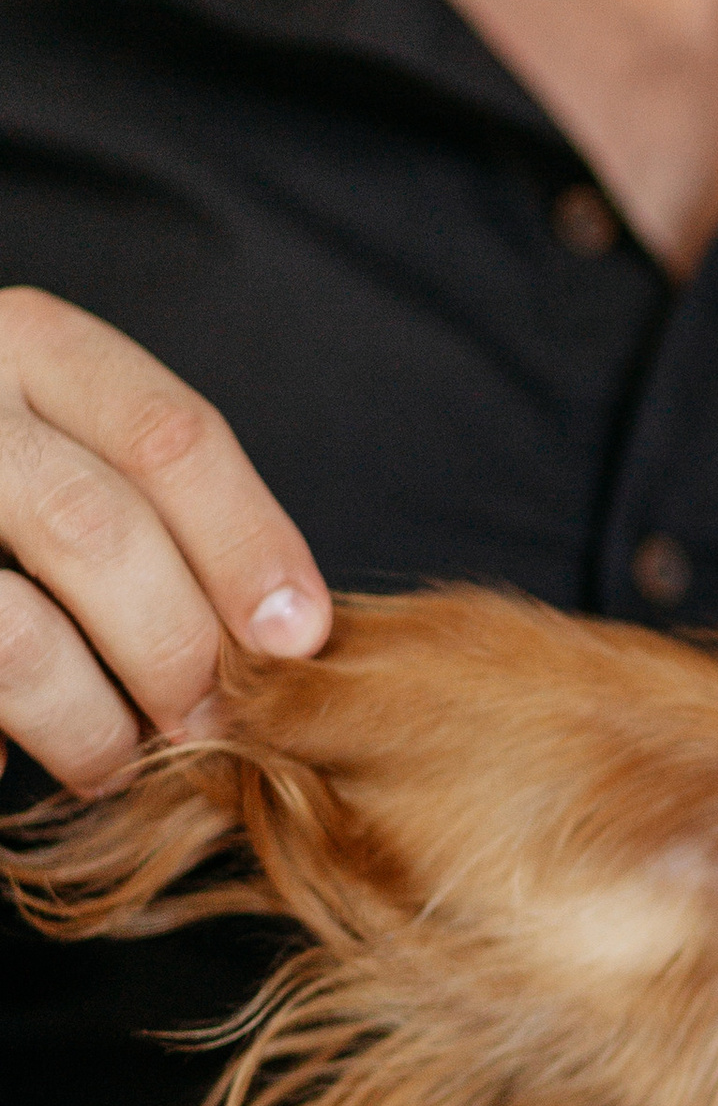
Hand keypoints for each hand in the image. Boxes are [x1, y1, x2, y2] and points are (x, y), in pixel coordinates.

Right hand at [0, 289, 329, 790]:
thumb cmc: (8, 481)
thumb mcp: (69, 441)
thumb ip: (156, 507)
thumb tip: (280, 638)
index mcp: (30, 343)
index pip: (170, 436)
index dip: (249, 543)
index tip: (300, 637)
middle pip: (98, 529)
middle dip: (174, 650)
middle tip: (211, 725)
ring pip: (14, 634)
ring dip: (90, 722)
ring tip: (115, 761)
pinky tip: (5, 757)